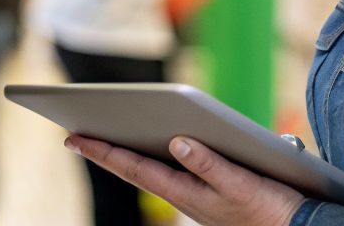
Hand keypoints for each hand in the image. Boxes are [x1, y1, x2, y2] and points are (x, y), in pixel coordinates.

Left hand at [66, 134, 303, 225]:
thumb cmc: (271, 209)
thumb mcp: (241, 185)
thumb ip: (210, 164)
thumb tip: (177, 141)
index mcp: (186, 193)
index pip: (134, 168)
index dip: (103, 152)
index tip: (73, 138)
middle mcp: (184, 194)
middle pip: (136, 168)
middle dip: (106, 150)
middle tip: (74, 135)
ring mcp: (195, 195)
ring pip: (151, 170)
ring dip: (126, 154)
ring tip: (102, 138)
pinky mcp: (209, 192)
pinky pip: (171, 171)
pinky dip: (153, 157)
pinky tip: (150, 146)